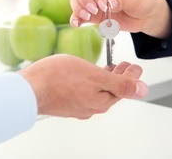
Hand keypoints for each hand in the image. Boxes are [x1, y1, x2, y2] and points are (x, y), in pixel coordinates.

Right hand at [19, 54, 147, 118]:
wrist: (29, 88)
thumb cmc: (58, 79)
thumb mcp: (95, 76)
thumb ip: (120, 83)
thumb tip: (142, 89)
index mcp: (101, 101)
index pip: (124, 88)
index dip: (132, 76)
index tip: (135, 66)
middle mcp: (91, 106)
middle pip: (112, 90)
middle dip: (121, 77)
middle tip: (126, 66)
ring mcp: (78, 105)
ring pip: (99, 91)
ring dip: (107, 79)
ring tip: (111, 67)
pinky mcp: (67, 102)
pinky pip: (86, 92)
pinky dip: (93, 82)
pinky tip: (89, 75)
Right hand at [70, 0, 171, 38]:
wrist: (144, 16)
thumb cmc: (141, 1)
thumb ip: (122, 0)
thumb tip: (110, 4)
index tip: (104, 5)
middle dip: (84, 0)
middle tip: (94, 11)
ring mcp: (93, 1)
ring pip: (77, 1)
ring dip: (78, 9)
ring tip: (87, 18)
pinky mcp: (92, 15)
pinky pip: (79, 15)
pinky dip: (76, 19)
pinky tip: (77, 24)